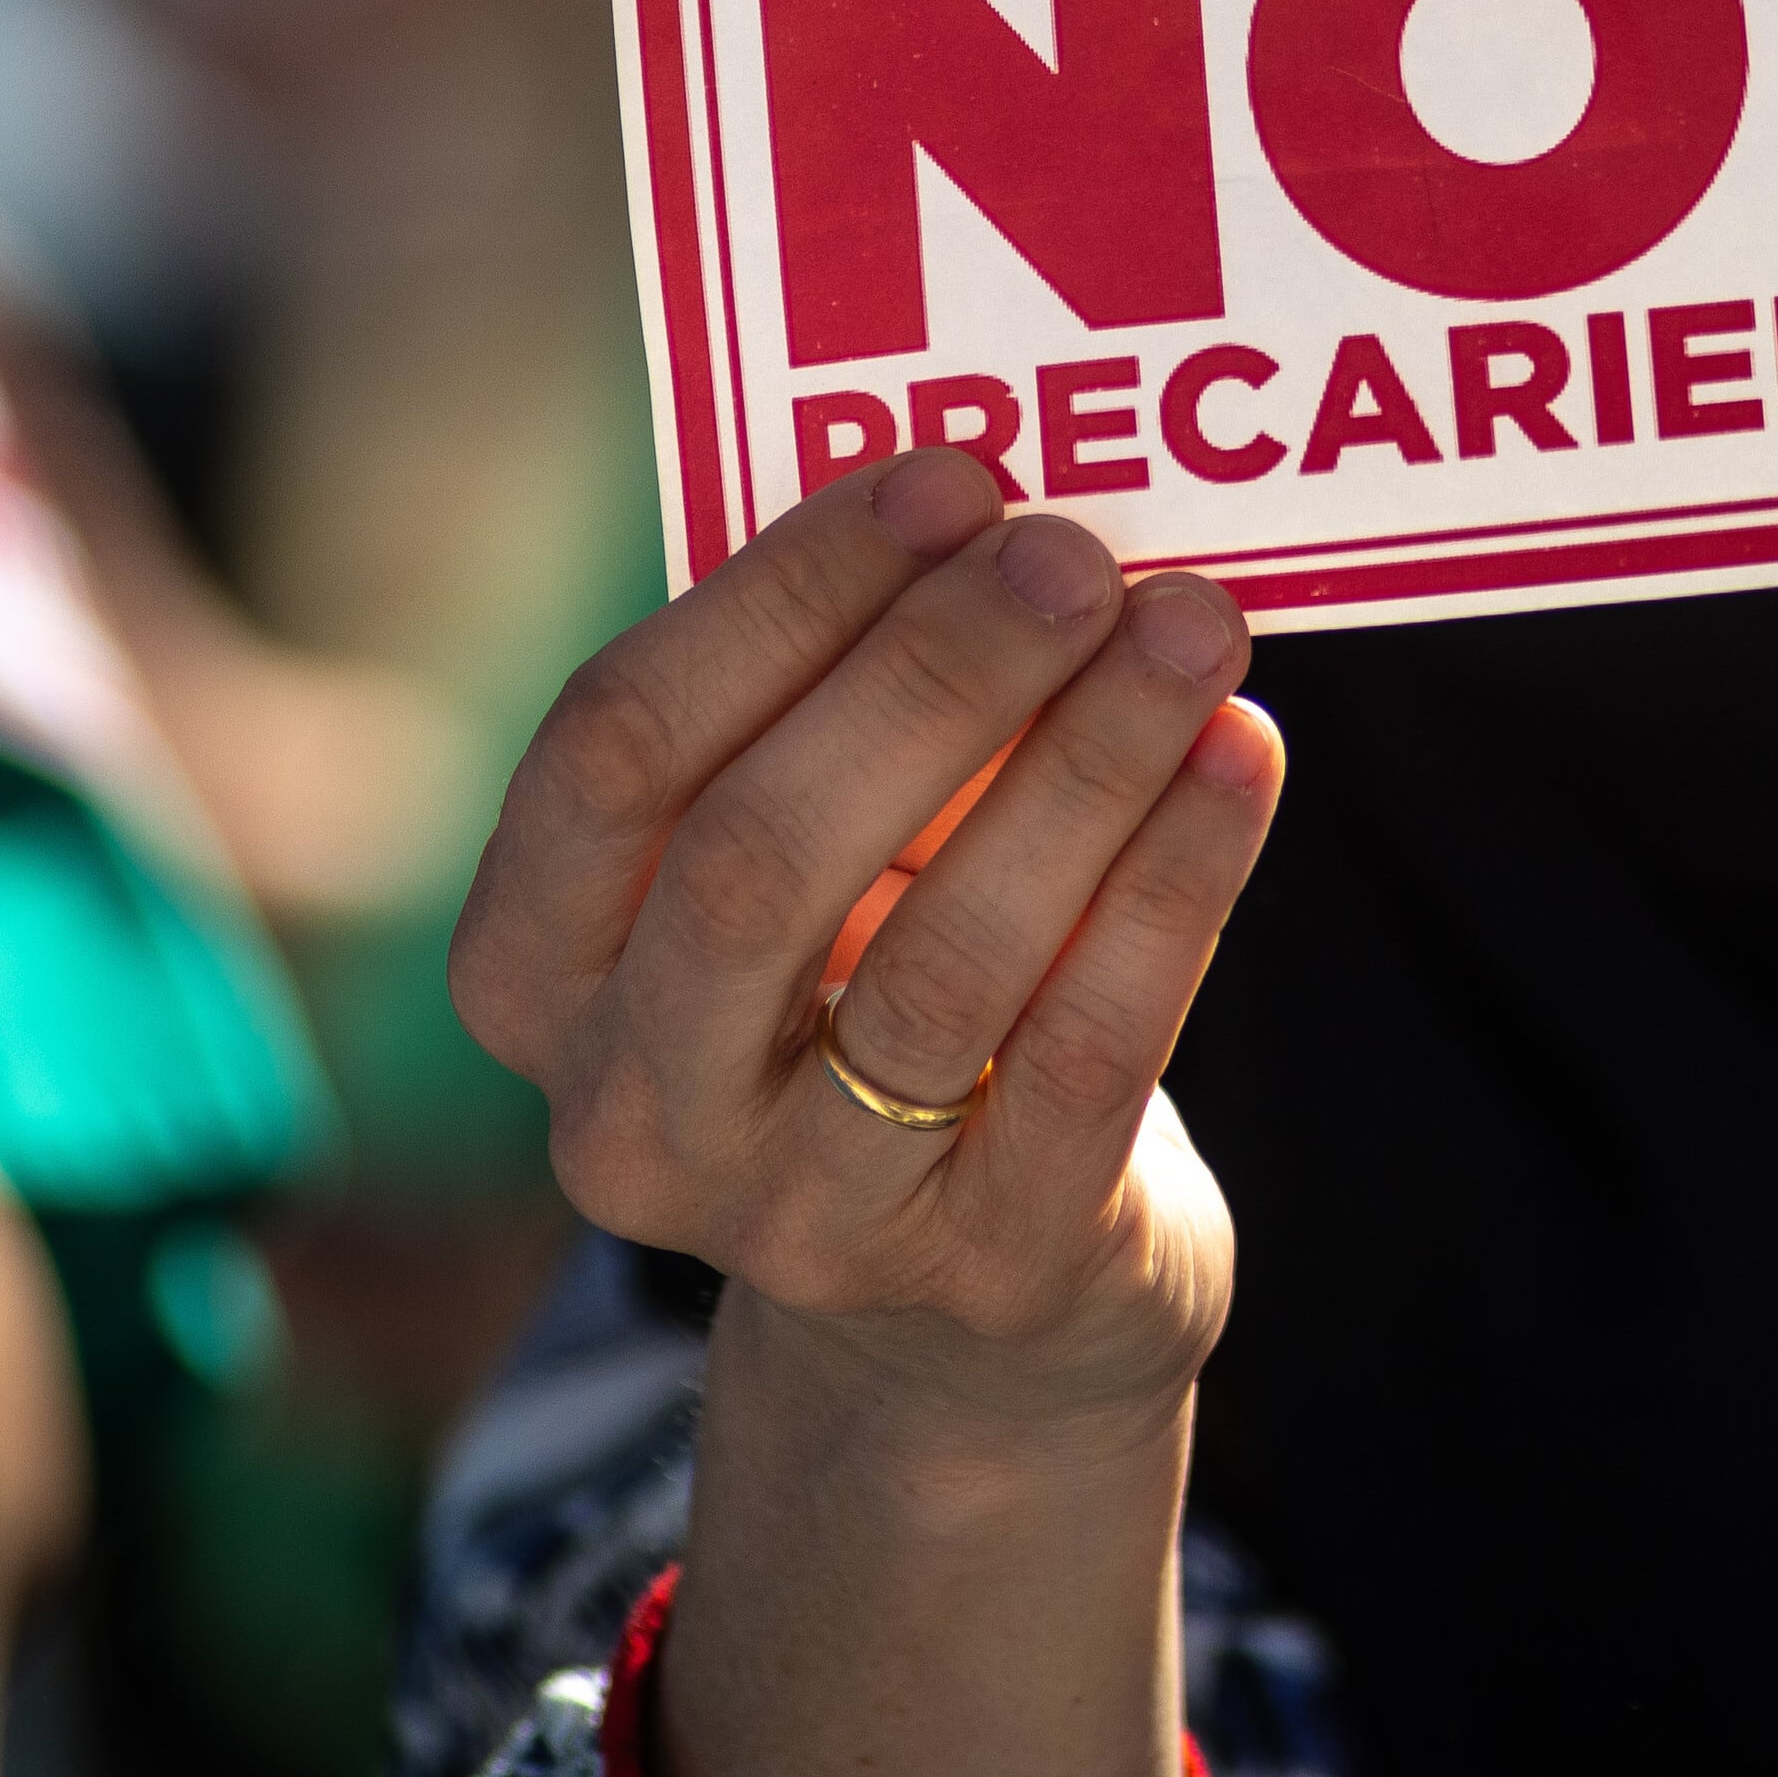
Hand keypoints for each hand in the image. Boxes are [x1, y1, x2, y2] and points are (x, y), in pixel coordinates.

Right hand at [450, 451, 1283, 1453]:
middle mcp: (630, 1110)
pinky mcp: (984, 1270)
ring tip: (1193, 628)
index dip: (782, 598)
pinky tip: (1242, 756)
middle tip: (1079, 555)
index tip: (945, 481)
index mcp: (535, 967)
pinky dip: (1177, 882)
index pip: (616, 746)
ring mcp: (798, 1219)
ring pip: (946, 956)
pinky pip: (1090, 1050)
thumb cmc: (872, 981)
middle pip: (761, 855)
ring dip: (1085, 761)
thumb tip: (996, 515)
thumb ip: (846, 698)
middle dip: (936, 675)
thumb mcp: (811, 851)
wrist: (971, 1296)